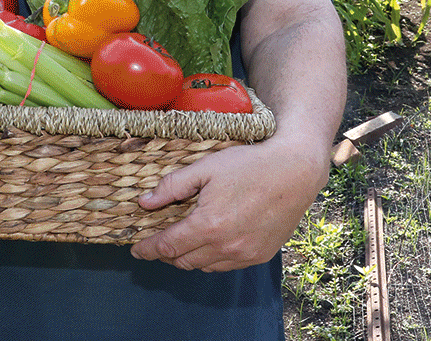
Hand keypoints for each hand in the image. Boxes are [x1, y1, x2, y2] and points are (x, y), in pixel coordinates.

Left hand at [129, 134, 329, 270]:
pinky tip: (209, 243)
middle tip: (156, 243)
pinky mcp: (260, 256)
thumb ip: (171, 186)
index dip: (147, 249)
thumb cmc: (248, 165)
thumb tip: (144, 203)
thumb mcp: (205, 167)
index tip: (135, 250)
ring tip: (181, 242)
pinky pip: (226, 266)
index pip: (167, 246)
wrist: (294, 172)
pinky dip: (211, 258)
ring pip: (205, 266)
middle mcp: (226, 246)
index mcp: (208, 225)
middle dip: (165, 255)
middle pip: (184, 260)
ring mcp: (245, 255)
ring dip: (188, 257)